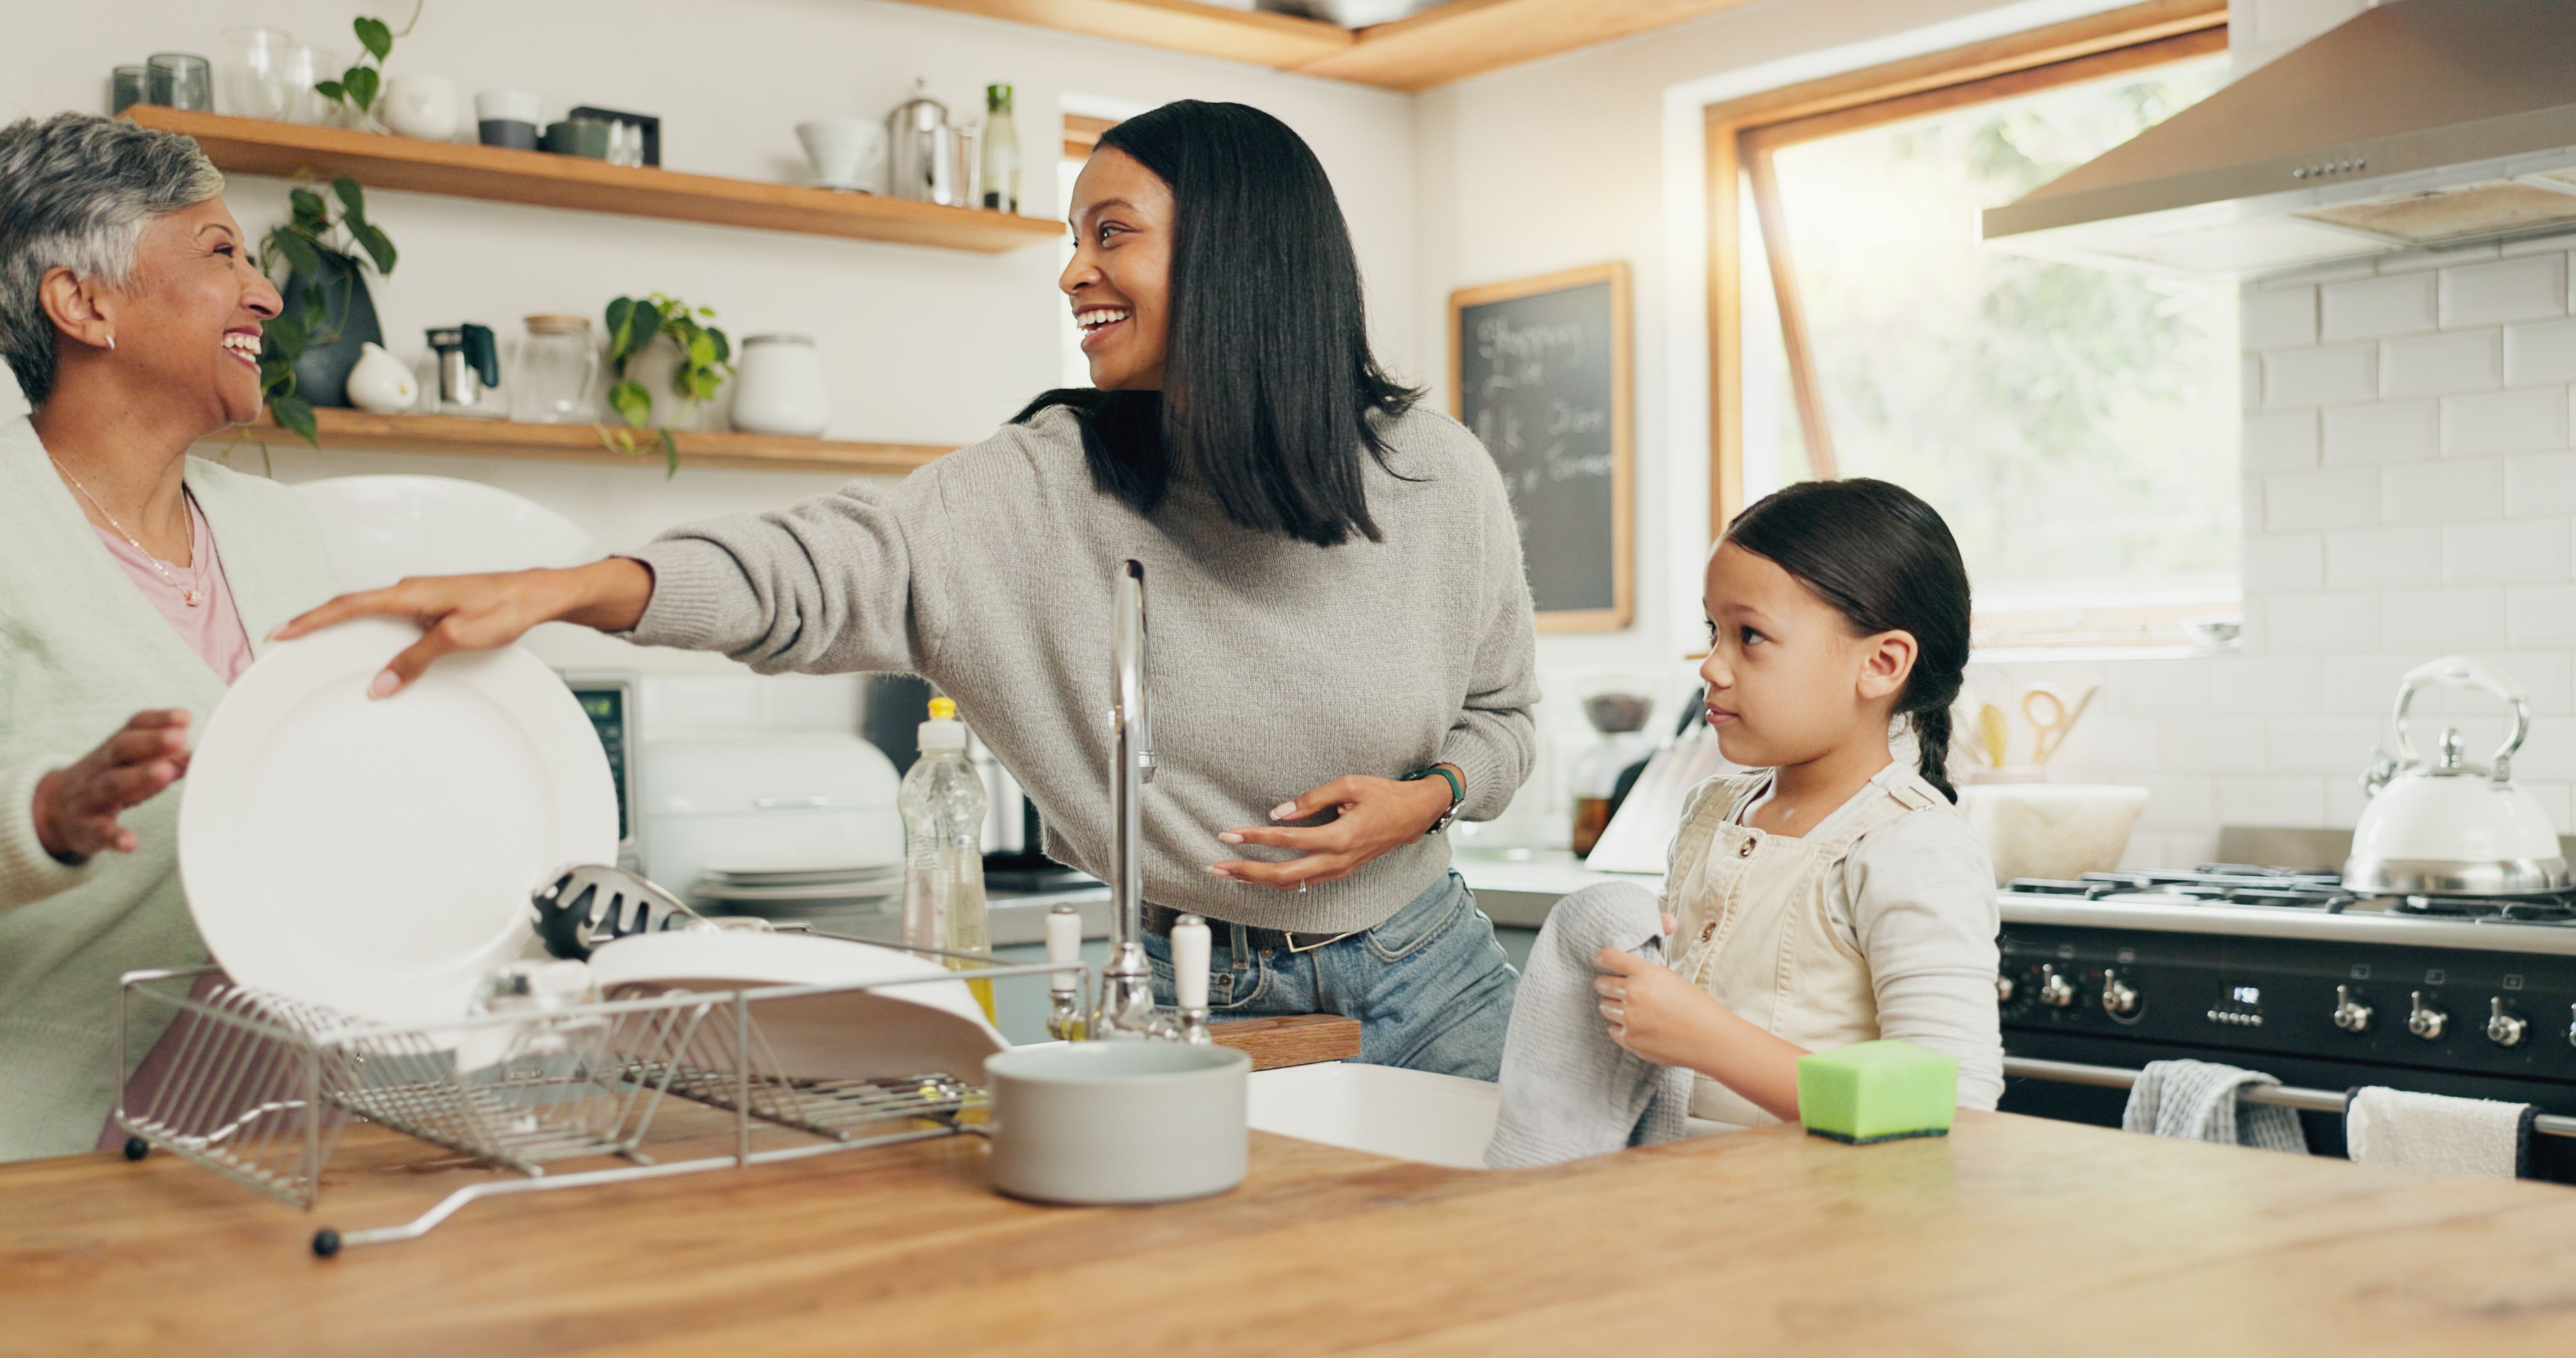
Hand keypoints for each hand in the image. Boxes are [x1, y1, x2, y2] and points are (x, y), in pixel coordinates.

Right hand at [32, 710, 192, 863]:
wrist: (55, 809)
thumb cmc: (110, 780)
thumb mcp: (134, 764)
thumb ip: (169, 758)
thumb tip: (205, 755)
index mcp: (116, 749)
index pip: (134, 727)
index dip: (158, 720)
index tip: (185, 718)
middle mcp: (101, 767)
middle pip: (122, 750)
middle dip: (151, 743)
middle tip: (179, 739)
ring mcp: (90, 797)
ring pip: (112, 785)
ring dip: (139, 778)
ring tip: (166, 773)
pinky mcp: (85, 828)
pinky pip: (99, 831)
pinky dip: (115, 836)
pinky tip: (131, 842)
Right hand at [270, 559, 653, 697]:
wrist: (539, 594)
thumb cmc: (507, 607)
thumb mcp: (459, 637)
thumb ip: (415, 659)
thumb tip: (379, 684)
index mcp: (411, 593)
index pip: (348, 606)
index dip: (311, 620)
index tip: (282, 633)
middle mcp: (411, 590)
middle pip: (350, 607)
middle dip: (314, 623)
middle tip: (283, 641)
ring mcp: (421, 597)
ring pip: (369, 612)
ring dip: (339, 626)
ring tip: (311, 644)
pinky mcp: (432, 606)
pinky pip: (389, 617)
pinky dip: (367, 629)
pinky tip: (365, 646)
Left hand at [1208, 768, 1458, 890]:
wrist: (1415, 815)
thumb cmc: (1384, 795)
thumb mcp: (1349, 785)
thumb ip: (1312, 798)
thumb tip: (1278, 812)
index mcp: (1339, 838)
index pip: (1288, 841)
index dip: (1255, 837)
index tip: (1229, 834)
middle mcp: (1337, 861)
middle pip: (1283, 875)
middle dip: (1246, 872)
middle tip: (1215, 866)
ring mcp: (1338, 871)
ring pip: (1291, 884)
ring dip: (1257, 880)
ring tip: (1227, 873)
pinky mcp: (1339, 872)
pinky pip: (1303, 882)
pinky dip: (1276, 881)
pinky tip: (1257, 876)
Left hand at [1592, 947, 1728, 1067]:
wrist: (1711, 1039)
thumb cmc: (1698, 1007)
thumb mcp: (1674, 980)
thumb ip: (1650, 973)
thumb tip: (1633, 970)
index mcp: (1646, 973)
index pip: (1608, 958)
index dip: (1603, 958)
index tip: (1602, 961)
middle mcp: (1634, 994)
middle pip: (1601, 984)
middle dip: (1608, 985)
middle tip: (1618, 989)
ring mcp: (1630, 1019)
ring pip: (1605, 1007)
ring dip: (1615, 1007)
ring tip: (1634, 1011)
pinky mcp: (1630, 1040)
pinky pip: (1613, 1029)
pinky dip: (1622, 1028)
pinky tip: (1640, 1028)